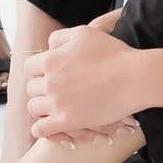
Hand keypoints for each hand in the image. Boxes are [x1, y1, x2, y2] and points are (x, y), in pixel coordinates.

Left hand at [24, 19, 145, 140]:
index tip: (50, 72)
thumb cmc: (112, 53)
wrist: (133, 77)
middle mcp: (50, 82)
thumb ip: (60, 37)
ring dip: (42, 106)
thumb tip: (48, 47)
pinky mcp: (67, 122)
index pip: (29, 67)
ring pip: (34, 108)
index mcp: (51, 60)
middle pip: (31, 88)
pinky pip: (40, 129)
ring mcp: (57, 103)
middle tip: (56, 89)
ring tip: (54, 105)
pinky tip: (50, 124)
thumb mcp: (84, 33)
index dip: (39, 69)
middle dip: (41, 88)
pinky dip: (41, 128)